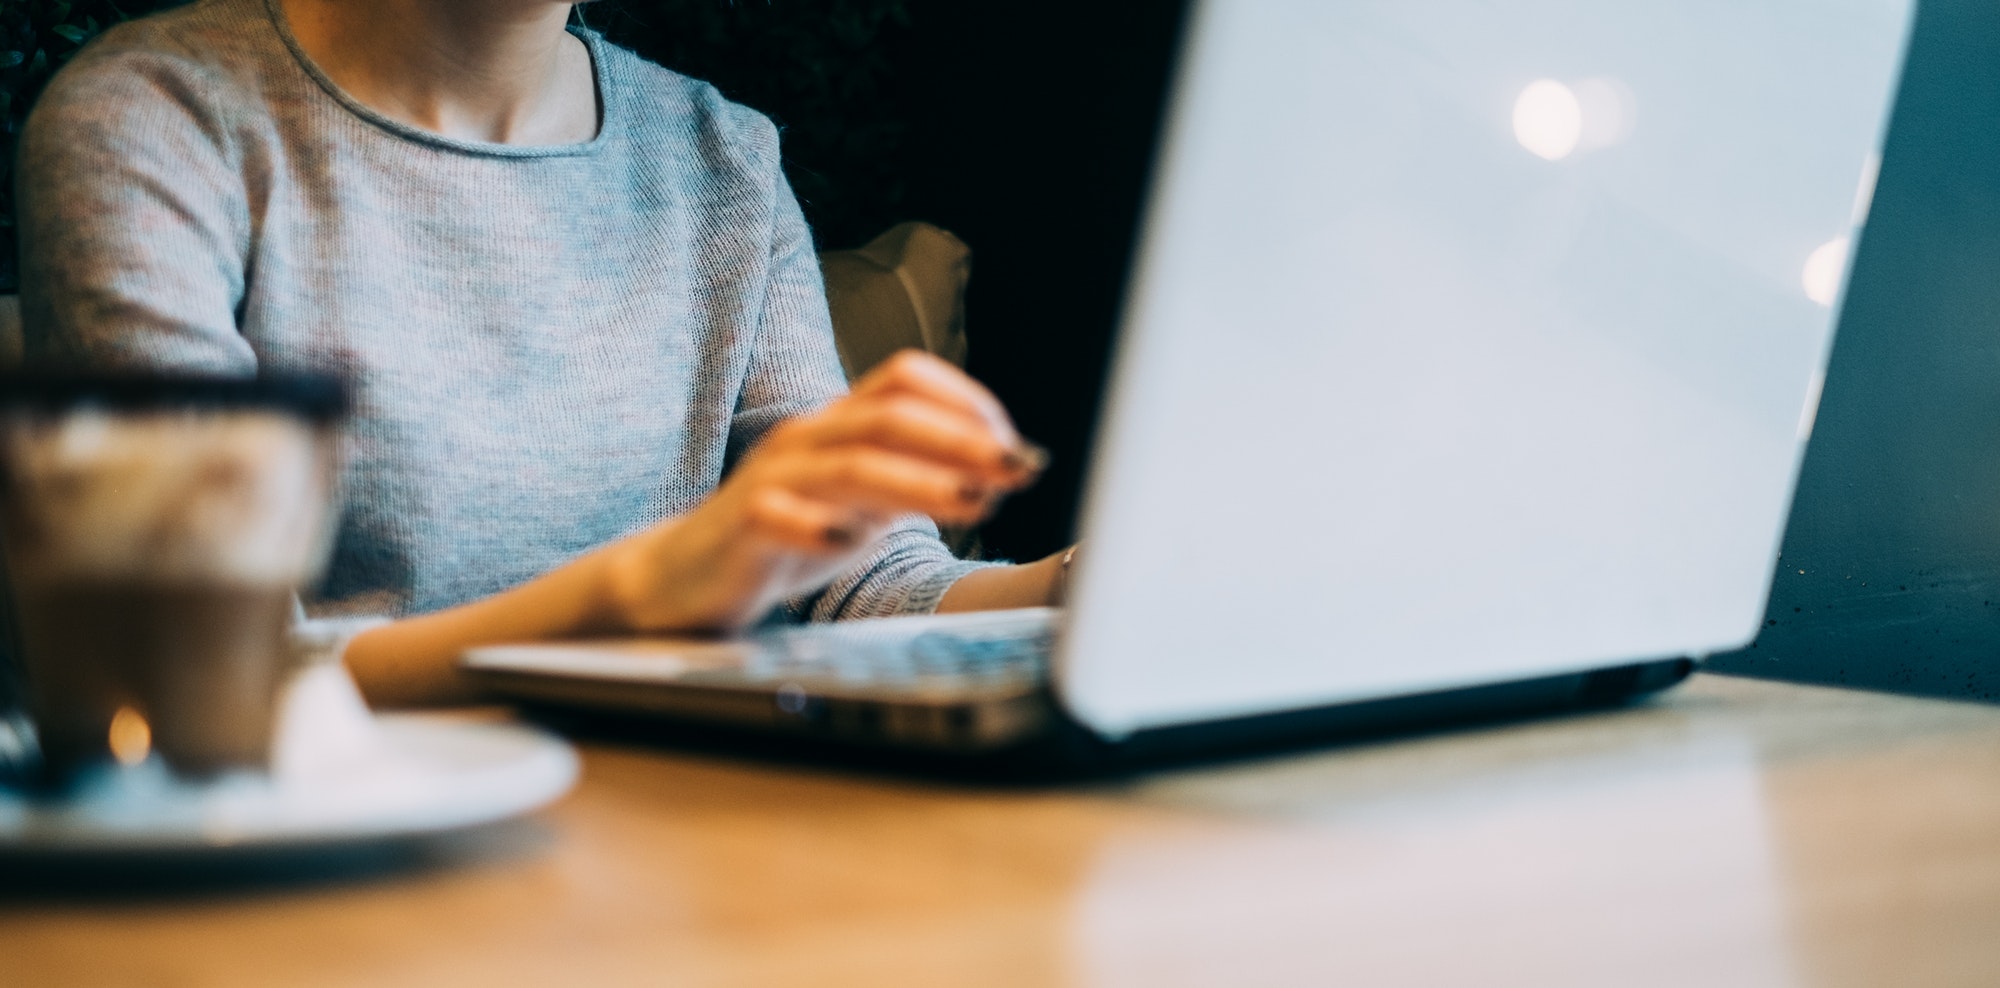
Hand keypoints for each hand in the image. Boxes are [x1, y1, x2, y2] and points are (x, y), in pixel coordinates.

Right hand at [597, 351, 1044, 632]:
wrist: (689, 573)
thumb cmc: (788, 531)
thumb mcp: (865, 502)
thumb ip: (918, 482)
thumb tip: (997, 477)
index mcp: (839, 423)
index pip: (903, 379)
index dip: (965, 401)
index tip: (1011, 443)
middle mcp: (808, 438)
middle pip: (887, 417)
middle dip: (961, 439)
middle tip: (1017, 467)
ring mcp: (772, 478)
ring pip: (849, 465)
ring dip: (918, 480)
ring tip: (970, 502)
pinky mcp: (742, 526)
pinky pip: (777, 515)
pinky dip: (818, 527)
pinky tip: (852, 543)